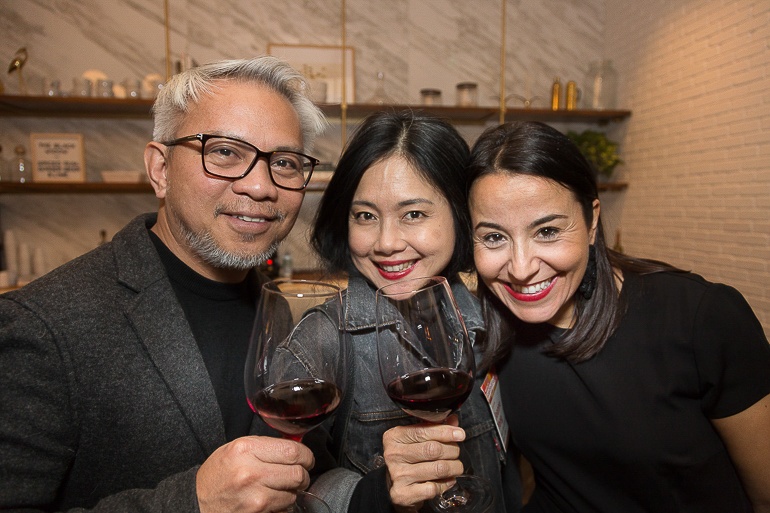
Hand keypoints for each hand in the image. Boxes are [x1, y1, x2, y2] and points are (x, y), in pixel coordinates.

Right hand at [196, 435, 314, 512]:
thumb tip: (296, 447)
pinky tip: (270, 501)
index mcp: (246, 450)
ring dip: (291, 492)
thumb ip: (267, 446)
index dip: (306, 456)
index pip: (293, 451)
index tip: (306, 459)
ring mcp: (255, 497)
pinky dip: (282, 506)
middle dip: (302, 475)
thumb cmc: (219, 473)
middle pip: (298, 474)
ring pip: (293, 494)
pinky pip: (284, 509)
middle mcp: (251, 473)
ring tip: (277, 488)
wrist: (197, 501)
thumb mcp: (237, 448)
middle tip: (297, 474)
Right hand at [382, 414, 465, 510]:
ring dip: (453, 468)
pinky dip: (446, 483)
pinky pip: (434, 488)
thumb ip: (433, 428)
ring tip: (456, 467)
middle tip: (456, 454)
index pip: (424, 431)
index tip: (460, 434)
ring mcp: (398, 475)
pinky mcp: (403, 494)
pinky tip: (447, 480)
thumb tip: (453, 420)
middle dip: (452, 451)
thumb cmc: (408, 459)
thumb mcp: (416, 439)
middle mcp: (394, 455)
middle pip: (434, 449)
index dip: (445, 432)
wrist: (393, 487)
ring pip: (438, 468)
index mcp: (394, 437)